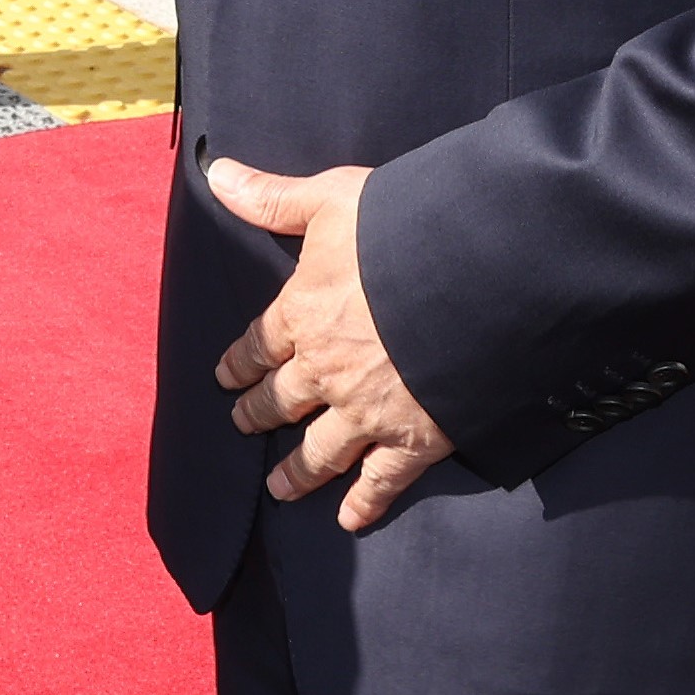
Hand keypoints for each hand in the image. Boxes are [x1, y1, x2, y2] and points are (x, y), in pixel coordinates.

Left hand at [207, 159, 453, 530]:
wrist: (477, 280)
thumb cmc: (403, 230)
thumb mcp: (334, 199)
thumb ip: (275, 198)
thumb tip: (216, 174)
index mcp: (303, 313)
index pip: (258, 344)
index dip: (239, 362)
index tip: (224, 376)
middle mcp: (326, 369)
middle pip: (281, 400)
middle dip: (259, 412)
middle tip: (242, 424)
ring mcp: (367, 410)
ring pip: (319, 450)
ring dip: (296, 472)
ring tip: (278, 488)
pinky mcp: (412, 440)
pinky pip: (381, 481)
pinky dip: (364, 503)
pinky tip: (350, 520)